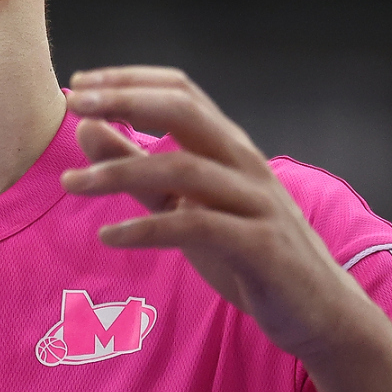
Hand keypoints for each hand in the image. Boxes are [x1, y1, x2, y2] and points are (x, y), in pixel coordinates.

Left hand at [60, 66, 375, 362]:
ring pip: (183, 168)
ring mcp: (256, 202)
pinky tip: (109, 235)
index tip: (79, 85)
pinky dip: (146, 229)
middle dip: (125, 101)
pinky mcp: (260, 246)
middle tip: (74, 105)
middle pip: (184, 111)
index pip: (179, 90)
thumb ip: (135, 166)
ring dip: (120, 171)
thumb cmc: (246, 251)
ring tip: (72, 182)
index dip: (129, 80)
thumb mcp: (182, 203)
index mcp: (228, 146)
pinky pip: (196, 226)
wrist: (319, 311)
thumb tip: (86, 126)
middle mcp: (244, 163)